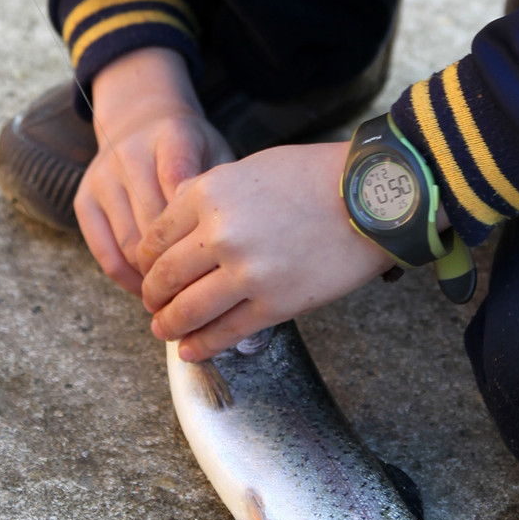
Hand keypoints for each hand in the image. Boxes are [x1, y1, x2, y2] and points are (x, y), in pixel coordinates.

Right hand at [74, 48, 232, 294]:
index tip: (221, 260)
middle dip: (182, 265)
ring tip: (181, 298)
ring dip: (155, 277)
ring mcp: (103, 178)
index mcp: (172, 136)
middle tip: (206, 294)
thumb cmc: (190, 147)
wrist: (139, 118)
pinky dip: (128, 279)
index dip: (198, 228)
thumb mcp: (215, 151)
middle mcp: (130, 154)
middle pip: (156, 224)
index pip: (182, 183)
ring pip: (130, 244)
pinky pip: (104, 252)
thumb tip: (236, 244)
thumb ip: (223, 189)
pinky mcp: (84, 201)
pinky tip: (150, 289)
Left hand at [134, 140, 390, 359]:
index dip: (146, 262)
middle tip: (154, 305)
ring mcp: (247, 272)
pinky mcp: (275, 304)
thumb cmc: (315, 176)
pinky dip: (202, 346)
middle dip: (153, 297)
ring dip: (169, 326)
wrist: (372, 197)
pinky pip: (225, 333)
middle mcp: (221, 234)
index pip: (155, 238)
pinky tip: (191, 351)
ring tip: (165, 331)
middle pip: (164, 277)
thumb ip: (208, 193)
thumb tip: (176, 221)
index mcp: (209, 194)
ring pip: (188, 311)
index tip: (149, 272)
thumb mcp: (248, 168)